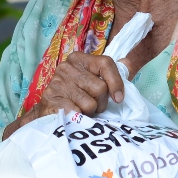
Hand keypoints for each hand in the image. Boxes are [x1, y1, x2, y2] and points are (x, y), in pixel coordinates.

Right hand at [3, 52, 124, 139]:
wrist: (48, 112)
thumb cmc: (75, 96)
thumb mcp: (91, 80)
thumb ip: (110, 73)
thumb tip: (129, 63)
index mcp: (79, 59)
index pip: (105, 63)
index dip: (116, 82)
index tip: (118, 99)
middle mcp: (67, 67)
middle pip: (100, 88)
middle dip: (101, 103)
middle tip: (93, 107)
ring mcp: (57, 83)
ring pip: (90, 104)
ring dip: (90, 112)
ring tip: (81, 110)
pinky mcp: (51, 100)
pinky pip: (78, 113)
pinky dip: (80, 118)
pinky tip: (73, 115)